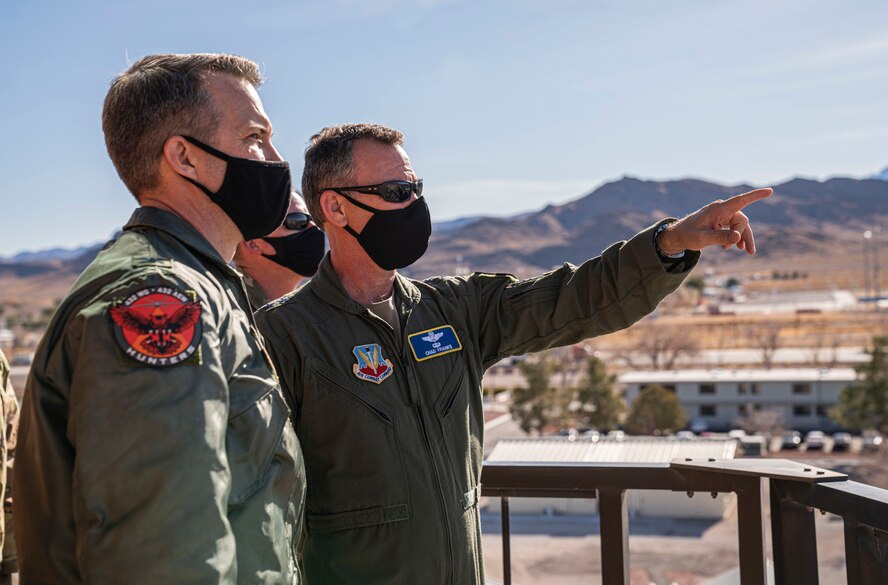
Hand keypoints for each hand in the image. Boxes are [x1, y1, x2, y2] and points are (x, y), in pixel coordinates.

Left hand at [657, 188, 772, 254]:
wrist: (678, 236)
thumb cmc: (688, 235)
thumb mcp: (703, 239)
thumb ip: (720, 237)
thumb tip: (738, 237)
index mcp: (718, 209)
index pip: (740, 201)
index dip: (755, 196)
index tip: (770, 191)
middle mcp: (722, 210)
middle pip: (742, 220)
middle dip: (743, 235)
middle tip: (742, 251)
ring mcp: (722, 215)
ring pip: (740, 225)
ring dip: (742, 238)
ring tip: (747, 252)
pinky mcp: (721, 221)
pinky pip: (734, 228)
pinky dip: (736, 237)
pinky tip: (733, 247)